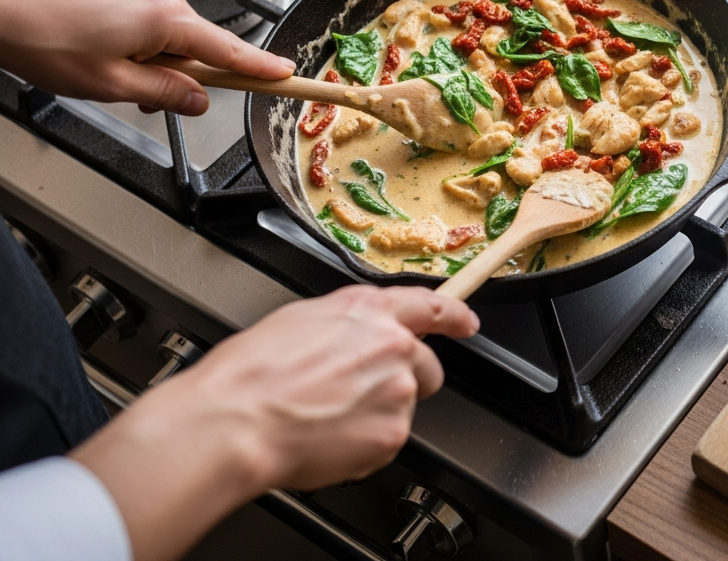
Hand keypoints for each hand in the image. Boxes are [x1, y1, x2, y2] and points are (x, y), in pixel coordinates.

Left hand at [0, 0, 292, 115]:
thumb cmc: (40, 38)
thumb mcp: (111, 84)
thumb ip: (166, 93)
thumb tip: (199, 100)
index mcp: (165, 17)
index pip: (229, 50)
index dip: (261, 68)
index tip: (289, 74)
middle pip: (196, 45)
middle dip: (178, 75)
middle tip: (139, 97)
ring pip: (168, 35)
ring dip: (150, 61)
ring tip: (105, 72)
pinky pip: (147, 19)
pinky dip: (134, 42)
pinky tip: (99, 51)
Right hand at [71, 286, 478, 560]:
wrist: (235, 421)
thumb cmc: (249, 375)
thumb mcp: (297, 322)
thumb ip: (344, 326)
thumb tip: (350, 339)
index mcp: (367, 311)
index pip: (431, 306)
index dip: (455, 316)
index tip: (467, 323)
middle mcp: (393, 345)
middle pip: (425, 367)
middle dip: (403, 382)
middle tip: (358, 397)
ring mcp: (397, 389)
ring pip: (401, 407)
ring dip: (375, 415)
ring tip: (325, 419)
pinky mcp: (393, 431)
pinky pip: (385, 441)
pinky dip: (362, 446)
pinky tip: (326, 439)